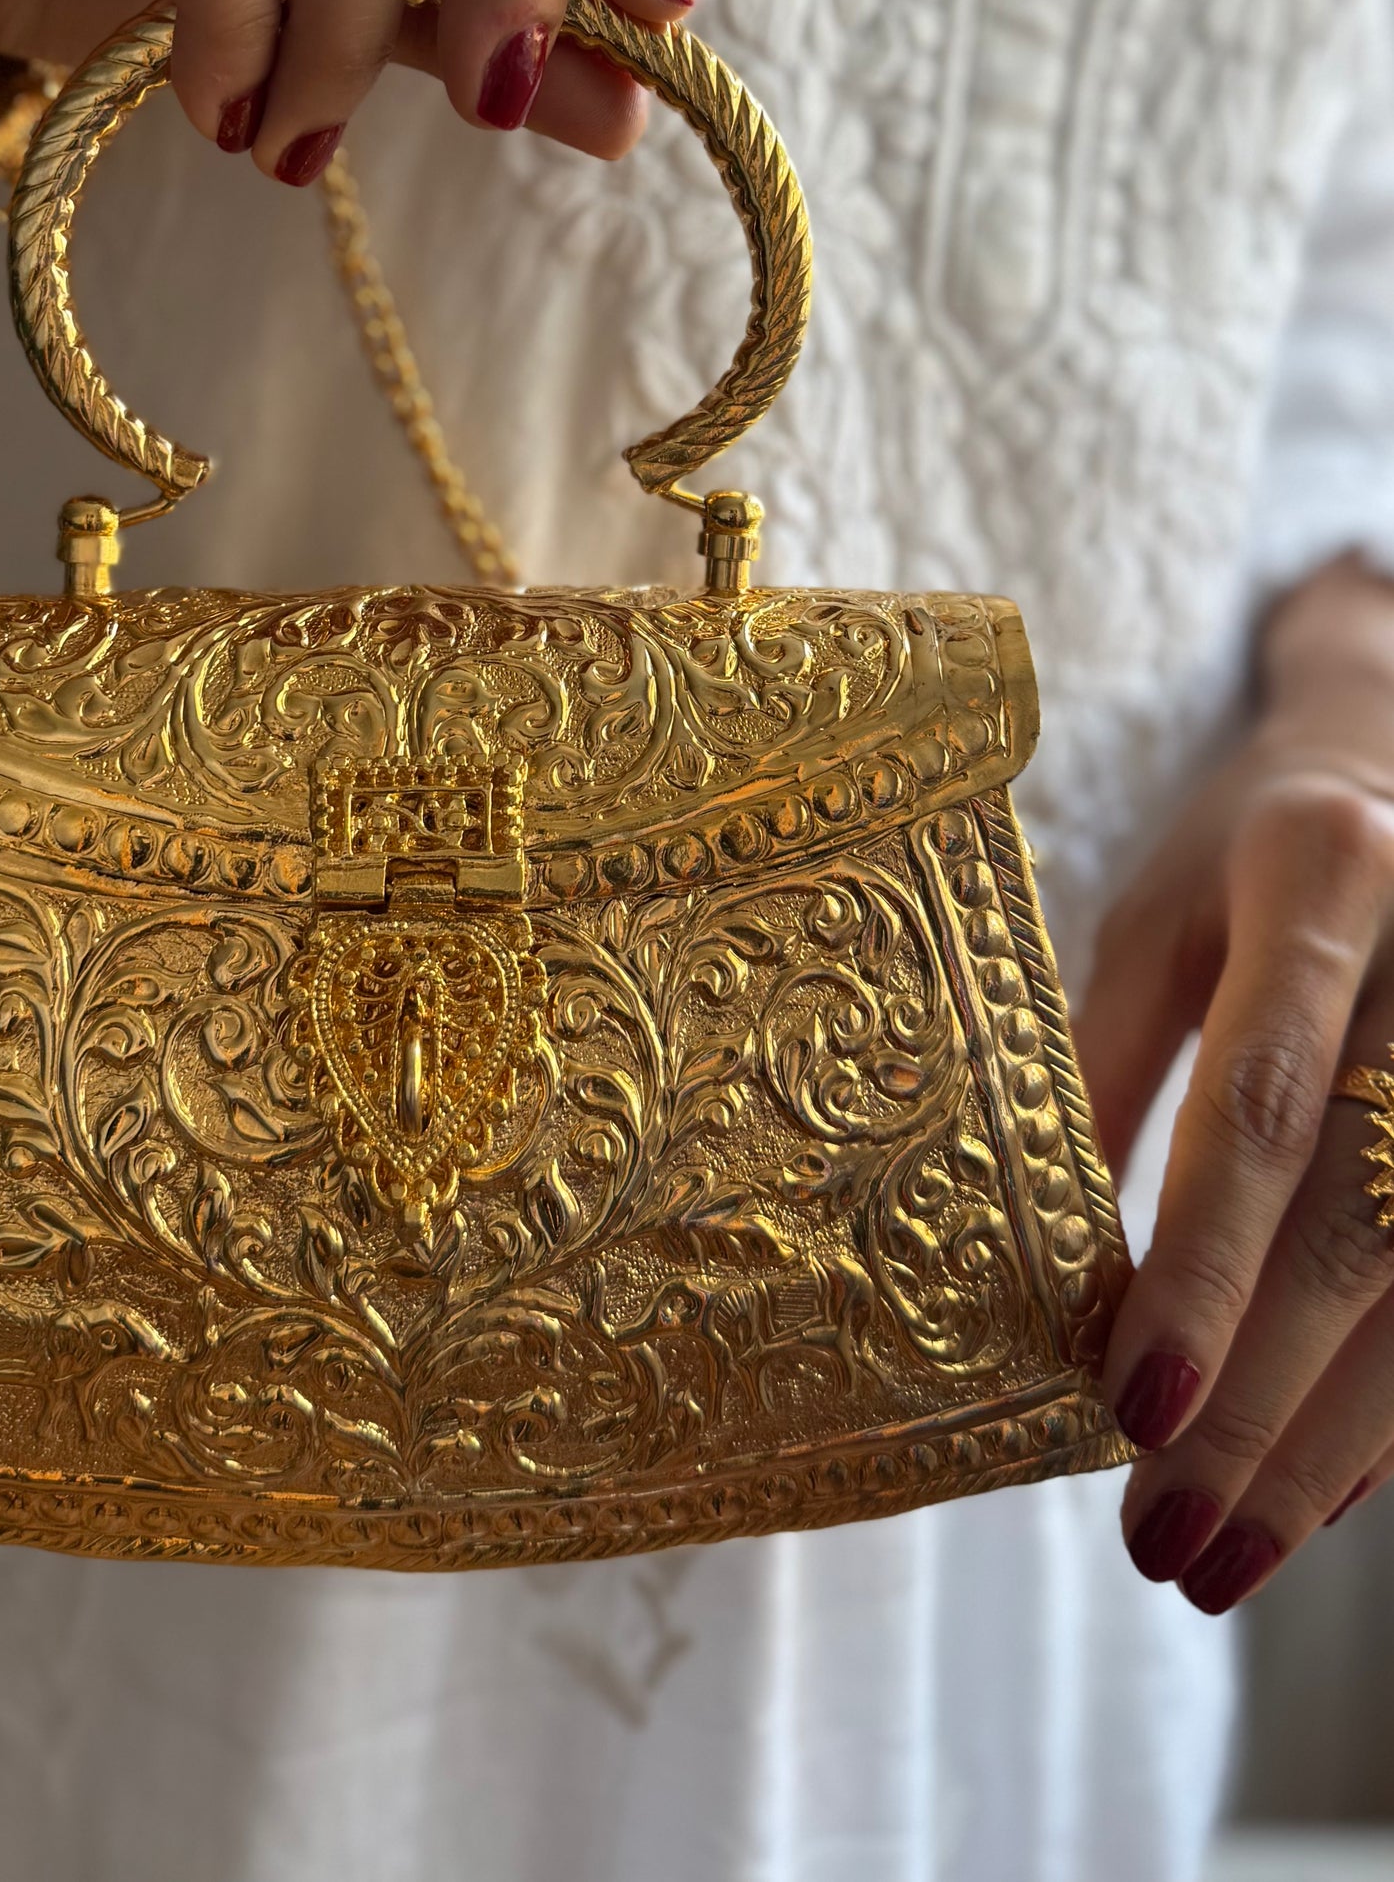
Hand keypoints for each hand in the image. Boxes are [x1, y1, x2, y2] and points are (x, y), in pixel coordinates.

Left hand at [1077, 557, 1393, 1610]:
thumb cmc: (1248, 842)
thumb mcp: (1156, 915)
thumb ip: (1106, 1074)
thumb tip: (1036, 1276)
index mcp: (1323, 866)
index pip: (1264, 1102)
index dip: (1202, 1266)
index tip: (1123, 1406)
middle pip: (1366, 1217)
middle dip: (1265, 1399)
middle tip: (1168, 1536)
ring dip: (1334, 1444)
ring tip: (1223, 1556)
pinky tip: (1320, 1490)